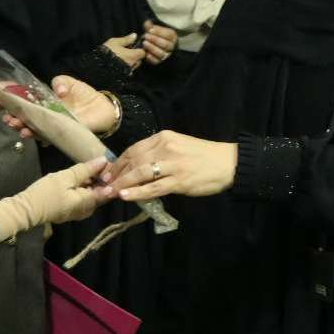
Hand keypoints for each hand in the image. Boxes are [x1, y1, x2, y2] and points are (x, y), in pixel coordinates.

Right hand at [0, 157, 112, 237]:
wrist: (27, 210)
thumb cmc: (46, 193)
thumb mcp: (66, 177)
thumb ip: (85, 170)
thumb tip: (104, 161)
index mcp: (89, 202)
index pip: (108, 190)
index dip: (110, 176)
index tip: (108, 164)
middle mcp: (87, 210)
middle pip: (100, 193)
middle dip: (101, 179)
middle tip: (98, 163)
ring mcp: (79, 212)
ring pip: (91, 195)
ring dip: (91, 183)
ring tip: (88, 168)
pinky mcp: (71, 211)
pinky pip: (83, 199)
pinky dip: (83, 188)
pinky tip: (79, 178)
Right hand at [3, 75, 118, 138]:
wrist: (103, 107)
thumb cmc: (83, 94)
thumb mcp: (69, 82)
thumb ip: (60, 82)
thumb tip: (58, 90)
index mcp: (45, 105)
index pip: (27, 107)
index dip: (15, 108)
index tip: (5, 108)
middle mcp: (47, 117)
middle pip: (28, 121)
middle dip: (17, 122)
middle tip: (9, 121)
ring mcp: (55, 127)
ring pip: (38, 131)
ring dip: (28, 131)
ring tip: (20, 129)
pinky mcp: (65, 134)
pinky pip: (53, 138)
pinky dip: (44, 138)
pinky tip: (37, 137)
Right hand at [102, 34, 146, 71]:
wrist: (98, 69)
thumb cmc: (106, 53)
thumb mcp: (115, 42)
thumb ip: (126, 40)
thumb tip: (134, 36)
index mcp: (133, 55)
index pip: (142, 53)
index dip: (139, 49)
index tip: (134, 47)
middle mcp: (133, 64)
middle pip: (139, 60)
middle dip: (134, 56)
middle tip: (126, 52)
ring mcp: (128, 72)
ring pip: (133, 66)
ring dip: (129, 62)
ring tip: (120, 58)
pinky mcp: (123, 77)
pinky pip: (127, 72)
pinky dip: (124, 68)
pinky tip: (117, 65)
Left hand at [102, 131, 236, 200]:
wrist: (228, 162)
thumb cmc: (204, 155)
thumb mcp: (179, 145)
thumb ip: (159, 153)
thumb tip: (137, 166)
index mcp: (163, 137)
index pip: (134, 149)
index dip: (118, 162)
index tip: (108, 173)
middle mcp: (165, 148)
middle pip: (133, 161)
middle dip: (116, 174)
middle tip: (105, 185)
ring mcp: (172, 164)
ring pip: (140, 174)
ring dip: (122, 184)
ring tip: (110, 192)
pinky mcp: (179, 180)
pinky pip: (154, 188)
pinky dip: (138, 192)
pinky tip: (126, 196)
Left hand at [141, 21, 177, 64]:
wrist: (152, 44)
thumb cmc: (154, 34)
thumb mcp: (153, 28)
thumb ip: (150, 25)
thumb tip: (147, 23)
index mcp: (172, 37)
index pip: (169, 35)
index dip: (159, 32)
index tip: (150, 30)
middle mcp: (171, 47)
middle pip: (166, 45)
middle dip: (155, 40)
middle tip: (146, 36)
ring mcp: (166, 55)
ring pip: (161, 54)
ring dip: (152, 48)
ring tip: (144, 43)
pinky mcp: (159, 61)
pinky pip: (156, 61)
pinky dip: (150, 57)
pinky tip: (145, 52)